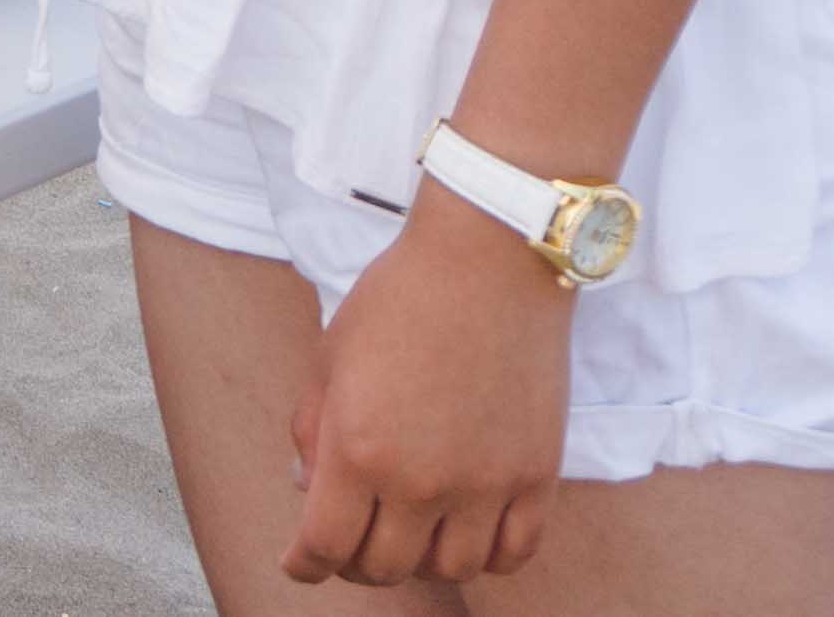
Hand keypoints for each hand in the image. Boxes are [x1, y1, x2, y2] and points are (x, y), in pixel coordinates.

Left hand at [283, 203, 573, 588]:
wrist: (487, 263)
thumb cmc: (397, 300)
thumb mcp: (329, 359)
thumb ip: (312, 432)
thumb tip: (307, 490)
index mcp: (358, 450)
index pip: (324, 545)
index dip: (303, 563)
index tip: (296, 562)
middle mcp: (422, 481)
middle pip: (385, 567)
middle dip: (355, 563)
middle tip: (350, 542)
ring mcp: (485, 484)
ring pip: (451, 570)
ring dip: (421, 560)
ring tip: (408, 533)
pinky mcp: (537, 476)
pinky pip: (514, 552)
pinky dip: (487, 556)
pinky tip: (465, 533)